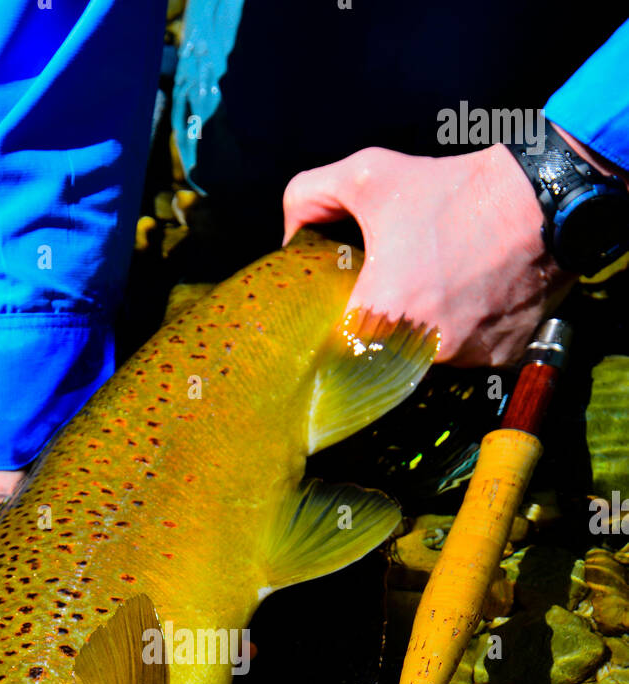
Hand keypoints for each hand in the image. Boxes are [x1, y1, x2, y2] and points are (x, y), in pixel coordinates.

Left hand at [283, 142, 574, 365]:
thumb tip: (289, 239)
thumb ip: (309, 197)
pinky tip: (471, 300)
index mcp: (381, 313)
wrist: (541, 198)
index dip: (339, 333)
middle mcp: (421, 348)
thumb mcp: (367, 175)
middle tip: (397, 294)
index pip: (339, 352)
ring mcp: (463, 359)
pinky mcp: (499, 360)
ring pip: (427, 360)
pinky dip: (466, 336)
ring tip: (439, 291)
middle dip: (383, 332)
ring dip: (424, 335)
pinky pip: (469, 359)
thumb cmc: (450, 189)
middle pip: (383, 358)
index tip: (344, 315)